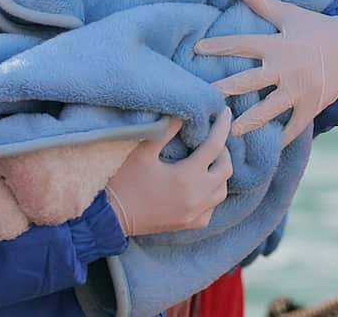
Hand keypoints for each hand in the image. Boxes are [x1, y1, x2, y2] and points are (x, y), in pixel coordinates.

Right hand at [105, 108, 232, 236]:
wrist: (112, 216)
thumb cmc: (125, 181)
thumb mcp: (143, 151)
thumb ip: (166, 131)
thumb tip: (182, 113)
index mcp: (188, 175)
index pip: (214, 146)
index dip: (222, 127)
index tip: (225, 112)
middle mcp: (198, 196)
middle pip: (225, 169)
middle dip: (223, 151)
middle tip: (213, 139)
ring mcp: (195, 213)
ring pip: (222, 191)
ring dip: (220, 174)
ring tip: (209, 161)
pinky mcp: (189, 224)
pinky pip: (211, 209)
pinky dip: (212, 195)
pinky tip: (201, 187)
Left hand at [194, 0, 337, 140]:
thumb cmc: (315, 29)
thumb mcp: (289, 14)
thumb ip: (261, 3)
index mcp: (278, 45)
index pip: (242, 44)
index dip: (219, 46)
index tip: (197, 49)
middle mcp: (287, 69)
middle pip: (250, 80)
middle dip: (226, 89)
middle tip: (204, 98)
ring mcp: (300, 90)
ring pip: (269, 109)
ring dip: (248, 121)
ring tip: (229, 131)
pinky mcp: (312, 106)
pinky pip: (294, 126)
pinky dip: (281, 137)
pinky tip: (264, 148)